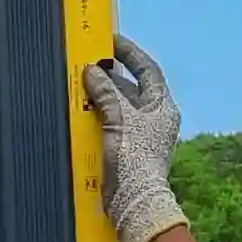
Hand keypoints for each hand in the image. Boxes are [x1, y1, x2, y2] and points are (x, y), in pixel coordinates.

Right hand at [82, 33, 187, 241]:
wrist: (134, 199)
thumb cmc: (135, 157)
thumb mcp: (120, 117)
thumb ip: (106, 92)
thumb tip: (92, 71)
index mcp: (161, 106)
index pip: (148, 69)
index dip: (131, 53)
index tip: (111, 41)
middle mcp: (154, 117)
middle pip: (131, 87)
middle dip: (110, 76)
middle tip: (88, 63)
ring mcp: (141, 133)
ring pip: (119, 105)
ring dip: (100, 96)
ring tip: (80, 84)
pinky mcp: (127, 148)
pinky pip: (110, 123)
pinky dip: (97, 115)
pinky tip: (81, 111)